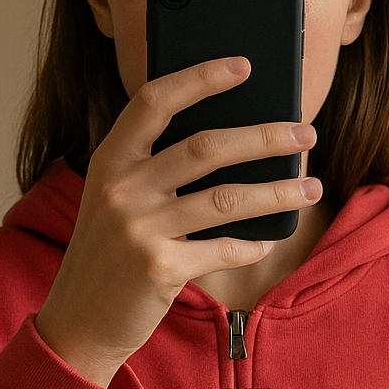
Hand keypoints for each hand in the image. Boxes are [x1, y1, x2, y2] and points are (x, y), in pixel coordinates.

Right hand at [34, 55, 319, 386]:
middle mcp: (121, 189)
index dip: (200, 78)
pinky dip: (253, 244)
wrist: (78, 323)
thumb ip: (155, 170)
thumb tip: (234, 143)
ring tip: (310, 187)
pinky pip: (224, 248)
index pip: (155, 101)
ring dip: (277, 190)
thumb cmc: (109, 256)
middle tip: (306, 133)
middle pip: (206, 147)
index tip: (243, 65)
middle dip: (265, 137)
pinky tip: (270, 240)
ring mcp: (138, 229)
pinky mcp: (159, 268)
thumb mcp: (115, 202)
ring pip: (227, 198)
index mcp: (109, 161)